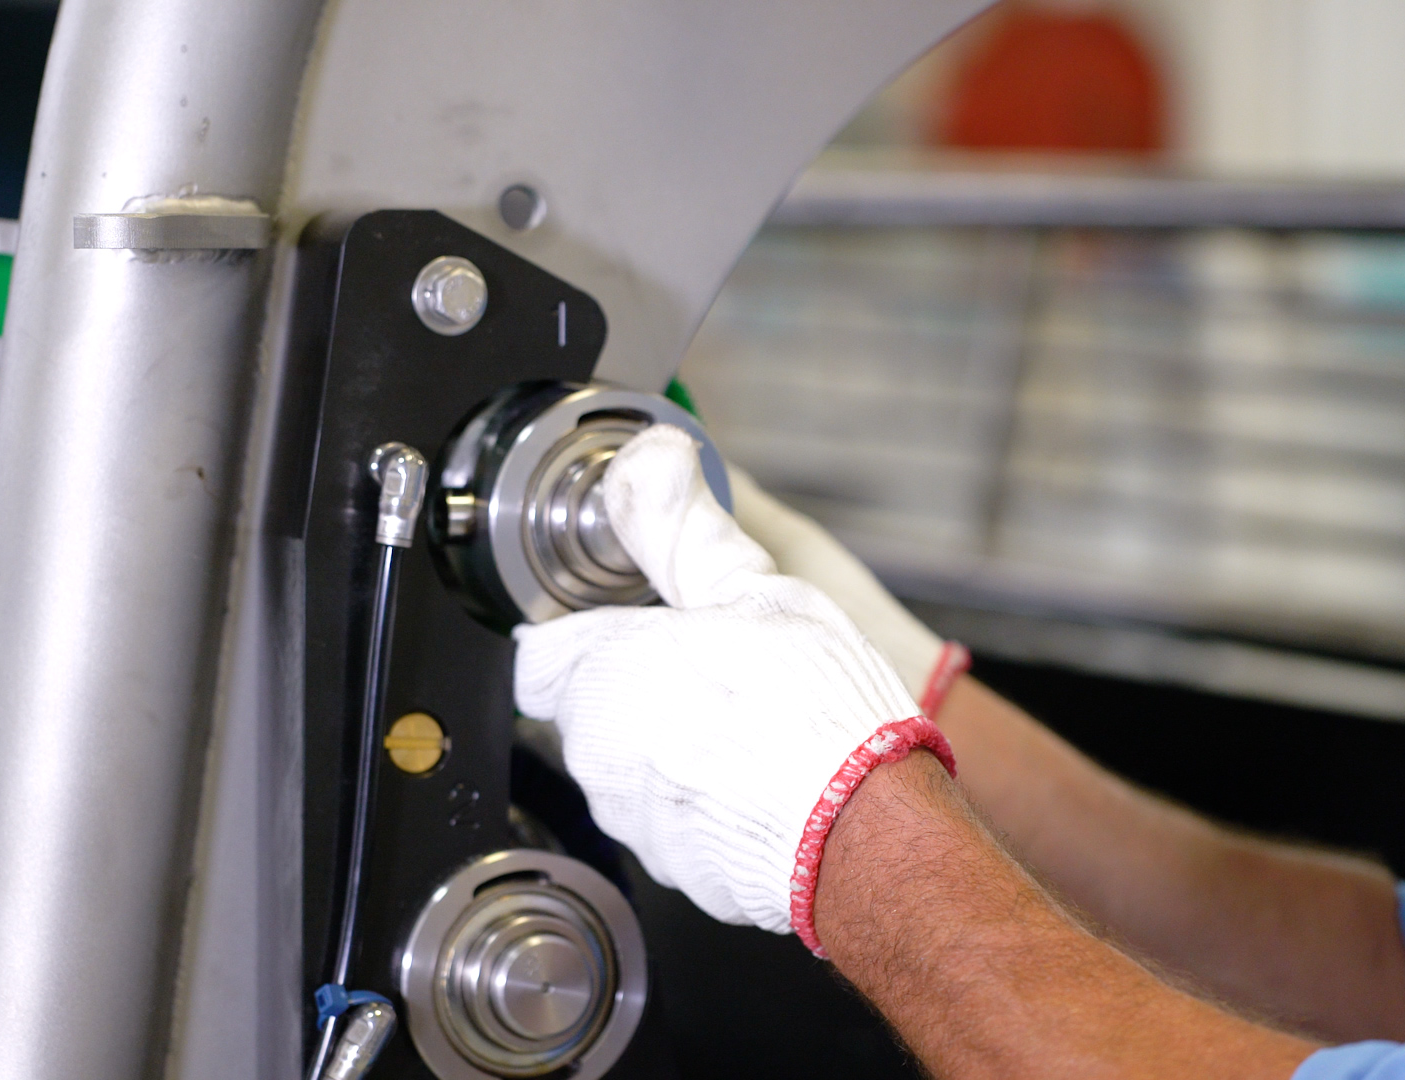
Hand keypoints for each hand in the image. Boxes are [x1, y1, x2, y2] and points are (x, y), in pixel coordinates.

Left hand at [513, 425, 952, 951]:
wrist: (862, 829)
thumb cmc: (812, 712)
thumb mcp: (749, 586)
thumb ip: (681, 524)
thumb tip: (651, 460)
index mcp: (602, 672)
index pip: (541, 650)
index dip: (582, 633)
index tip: (625, 626)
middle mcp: (597, 753)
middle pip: (590, 708)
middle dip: (638, 689)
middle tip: (711, 669)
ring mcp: (633, 819)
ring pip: (630, 769)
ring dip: (671, 746)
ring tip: (747, 726)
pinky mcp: (673, 870)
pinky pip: (672, 822)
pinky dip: (703, 801)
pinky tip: (759, 781)